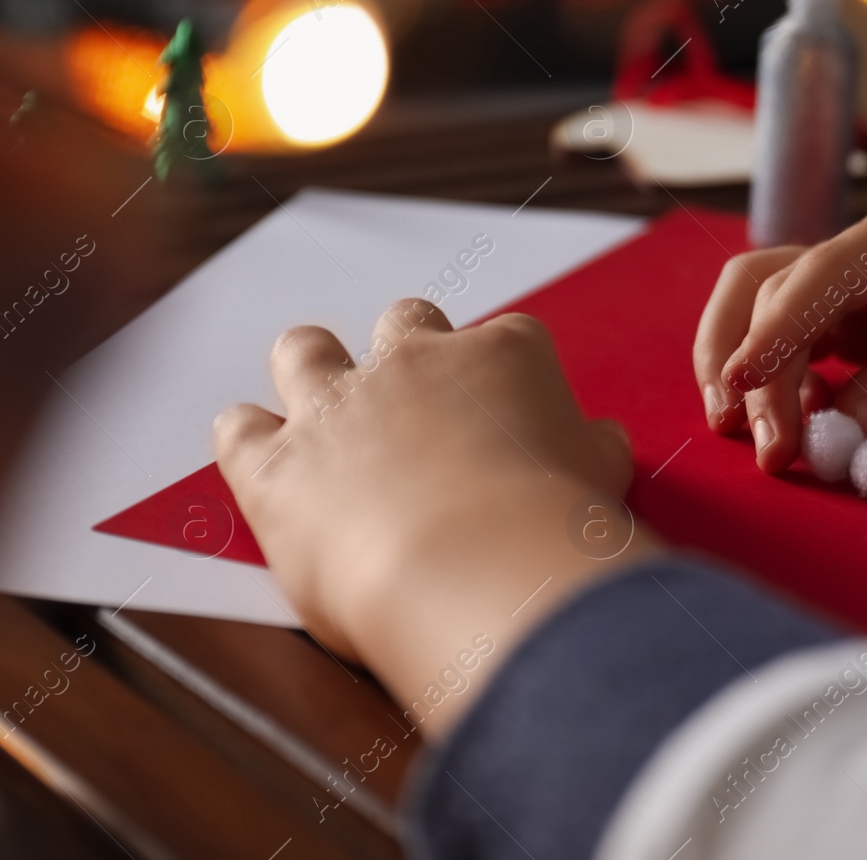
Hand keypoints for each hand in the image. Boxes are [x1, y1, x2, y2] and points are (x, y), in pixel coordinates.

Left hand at [214, 299, 653, 737]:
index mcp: (504, 355)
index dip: (506, 374)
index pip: (509, 338)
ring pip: (306, 350)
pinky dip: (247, 439)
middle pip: (406, 323)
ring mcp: (339, 406)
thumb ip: (595, 448)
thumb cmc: (551, 525)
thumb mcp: (601, 478)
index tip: (509, 413)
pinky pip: (238, 429)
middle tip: (421, 405)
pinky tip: (262, 457)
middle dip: (409, 353)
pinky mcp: (277, 463)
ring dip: (312, 370)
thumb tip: (601, 442)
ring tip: (325, 408)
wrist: (478, 570)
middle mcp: (416, 361)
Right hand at [694, 189, 866, 472]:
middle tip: (762, 444)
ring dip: (750, 365)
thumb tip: (841, 430)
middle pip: (774, 285)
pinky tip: (790, 423)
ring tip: (747, 434)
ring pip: (774, 305)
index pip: (818, 274)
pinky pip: (805, 336)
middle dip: (751, 361)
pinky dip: (783, 377)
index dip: (771, 332)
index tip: (740, 388)